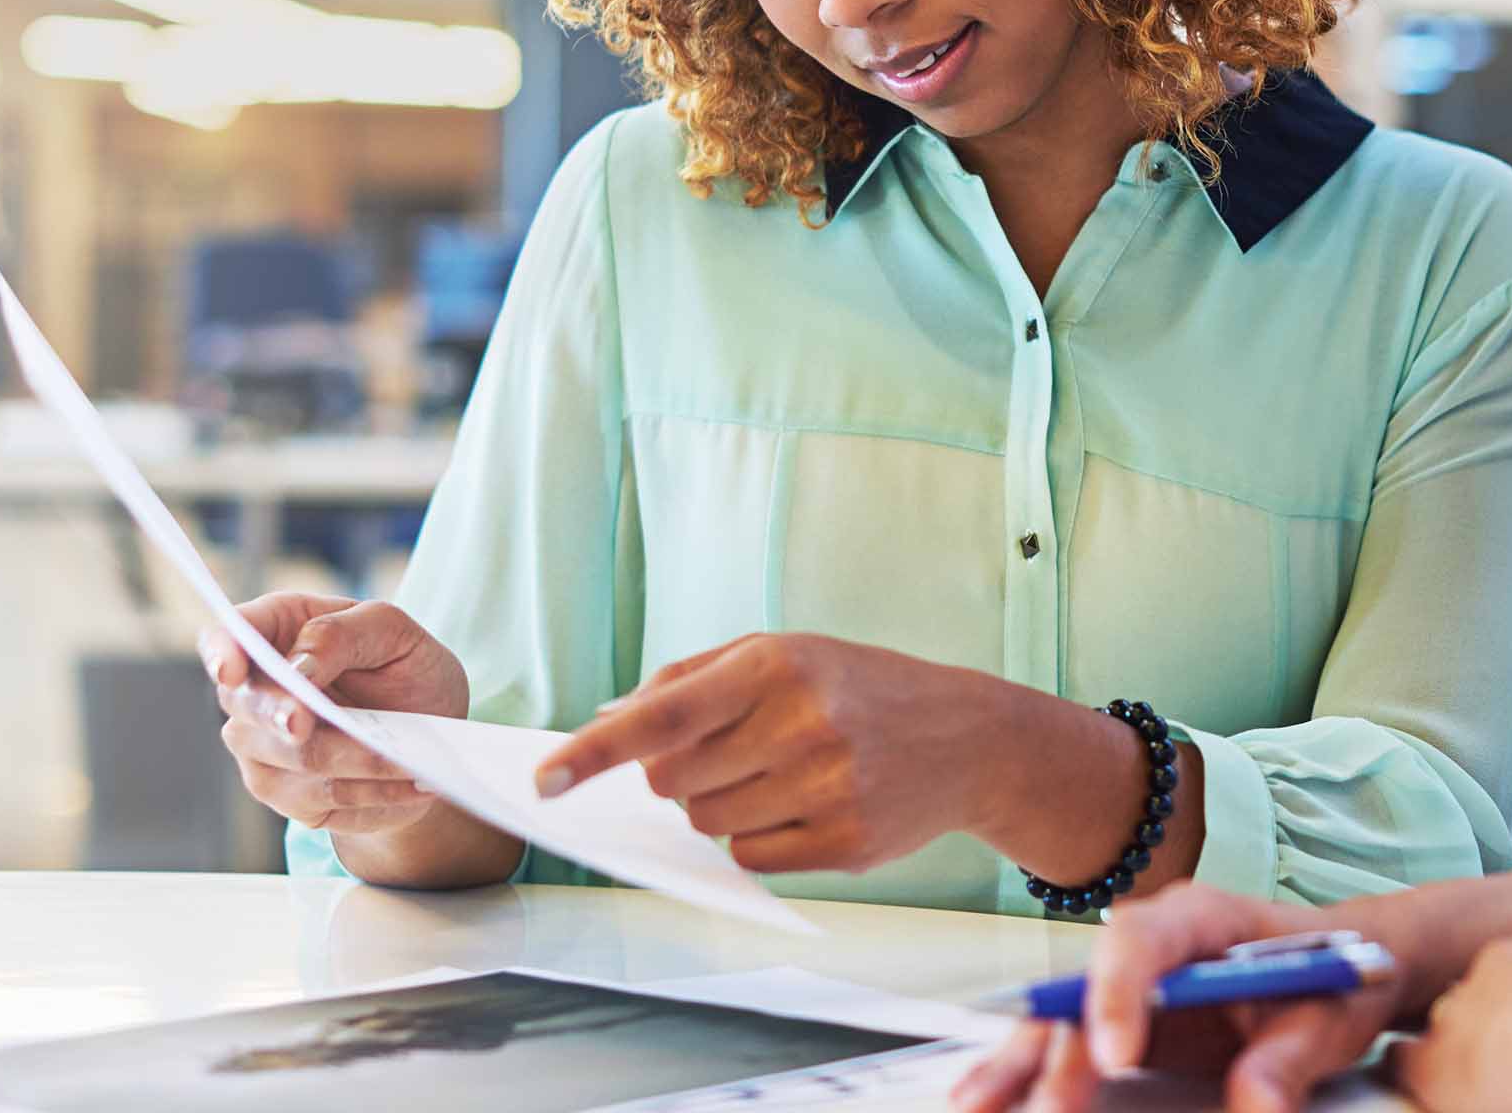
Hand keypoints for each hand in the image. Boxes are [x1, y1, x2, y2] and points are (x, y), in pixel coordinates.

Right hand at [199, 591, 469, 838]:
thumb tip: (296, 667)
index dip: (220, 651)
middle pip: (247, 705)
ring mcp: (262, 747)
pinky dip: (372, 790)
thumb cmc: (401, 664)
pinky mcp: (288, 795)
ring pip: (295, 758)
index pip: (226, 636)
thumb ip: (340, 634)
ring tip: (409, 760)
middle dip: (280, 715)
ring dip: (357, 760)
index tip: (230, 669)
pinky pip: (323, 798)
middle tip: (302, 724)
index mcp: (275, 630)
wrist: (430, 727)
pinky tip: (409, 783)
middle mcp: (255, 690)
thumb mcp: (390, 629)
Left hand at [533, 633, 987, 874]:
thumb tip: (609, 716)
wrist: (966, 737)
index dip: (597, 750)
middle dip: (678, 774)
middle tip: (727, 752)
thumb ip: (689, 678)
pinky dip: (757, 839)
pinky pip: (750, 858)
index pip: (663, 713)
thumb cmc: (856, 686)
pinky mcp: (845, 842)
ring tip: (775, 774)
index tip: (546, 781)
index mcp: (775, 665)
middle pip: (673, 782)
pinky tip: (802, 805)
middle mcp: (801, 724)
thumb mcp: (780, 652)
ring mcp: (826, 787)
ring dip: (718, 807)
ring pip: (707, 825)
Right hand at [951, 883, 1413, 1112]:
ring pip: (1062, 1013)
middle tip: (1045, 1102)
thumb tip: (1255, 1101)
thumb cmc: (1337, 978)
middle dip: (1053, 1042)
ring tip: (974, 1100)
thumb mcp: (1330, 1015)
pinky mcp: (1129, 1022)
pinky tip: (990, 1095)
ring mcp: (1133, 983)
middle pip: (1084, 982)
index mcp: (1203, 919)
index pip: (1143, 939)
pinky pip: (1070, 1042)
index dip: (1120, 994)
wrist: (1351, 964)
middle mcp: (1153, 944)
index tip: (1117, 1057)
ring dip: (1019, 1058)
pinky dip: (1032, 1069)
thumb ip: (1291, 1056)